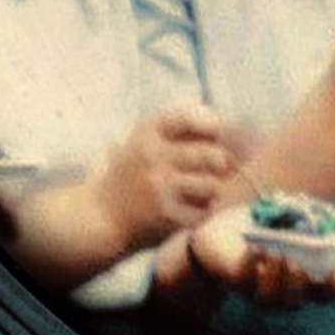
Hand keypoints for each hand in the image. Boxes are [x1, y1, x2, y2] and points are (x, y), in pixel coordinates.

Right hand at [94, 105, 245, 252]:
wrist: (101, 216)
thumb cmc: (136, 172)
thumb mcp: (147, 138)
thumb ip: (185, 124)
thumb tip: (232, 128)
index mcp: (148, 132)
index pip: (191, 118)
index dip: (213, 126)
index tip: (215, 136)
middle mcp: (153, 156)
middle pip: (214, 156)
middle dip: (219, 165)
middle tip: (212, 170)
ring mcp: (159, 187)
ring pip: (212, 186)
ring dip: (210, 192)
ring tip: (195, 192)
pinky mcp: (165, 216)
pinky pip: (204, 212)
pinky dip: (200, 213)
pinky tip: (186, 211)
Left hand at [159, 226, 334, 310]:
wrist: (221, 232)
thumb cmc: (262, 225)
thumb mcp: (286, 219)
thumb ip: (305, 218)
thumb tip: (326, 213)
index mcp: (300, 278)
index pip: (323, 294)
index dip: (333, 289)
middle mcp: (280, 290)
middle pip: (296, 301)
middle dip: (298, 284)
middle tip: (296, 263)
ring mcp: (256, 289)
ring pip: (270, 299)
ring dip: (275, 276)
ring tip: (273, 252)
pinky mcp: (234, 281)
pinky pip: (244, 281)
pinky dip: (251, 265)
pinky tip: (255, 249)